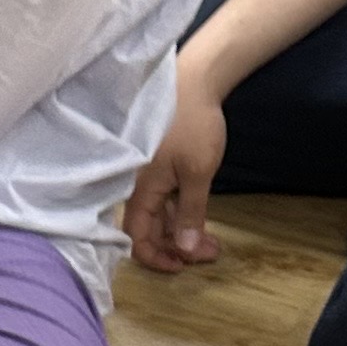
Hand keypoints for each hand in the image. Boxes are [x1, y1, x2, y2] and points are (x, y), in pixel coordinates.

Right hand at [124, 53, 229, 275]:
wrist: (194, 79)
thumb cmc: (192, 123)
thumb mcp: (197, 172)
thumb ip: (189, 213)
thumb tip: (184, 249)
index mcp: (140, 189)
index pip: (136, 237)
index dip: (156, 257)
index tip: (183, 266)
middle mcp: (136, 186)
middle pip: (147, 230)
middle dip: (175, 247)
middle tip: (207, 254)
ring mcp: (147, 175)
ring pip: (157, 215)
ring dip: (180, 231)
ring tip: (209, 240)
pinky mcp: (158, 165)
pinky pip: (162, 198)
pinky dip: (178, 212)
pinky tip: (196, 215)